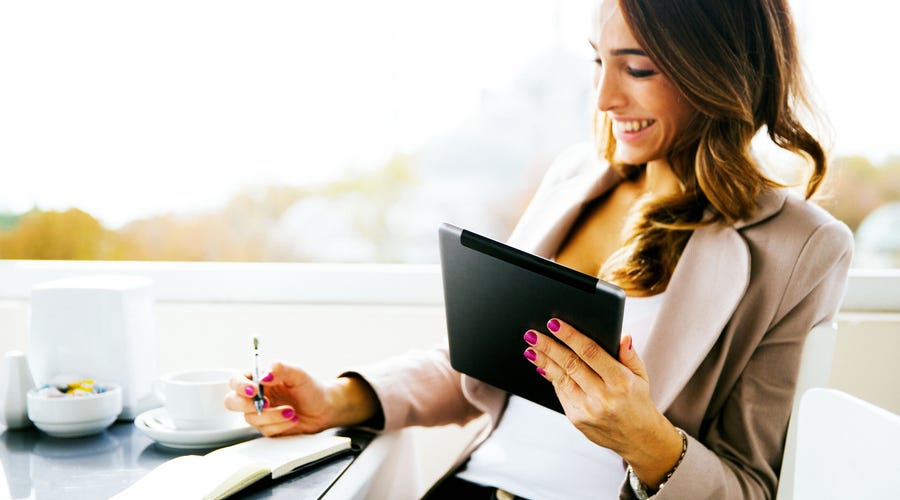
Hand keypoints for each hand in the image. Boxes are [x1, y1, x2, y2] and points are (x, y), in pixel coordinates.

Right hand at [225, 362, 377, 436]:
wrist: (325, 408)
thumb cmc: (311, 388)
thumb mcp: (298, 374)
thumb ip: (281, 369)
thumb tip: (264, 375)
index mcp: (258, 379)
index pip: (236, 380)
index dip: (240, 386)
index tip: (254, 390)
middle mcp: (256, 396)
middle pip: (232, 402)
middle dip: (247, 405)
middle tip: (267, 404)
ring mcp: (259, 413)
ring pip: (250, 419)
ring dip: (272, 416)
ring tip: (291, 410)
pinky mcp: (267, 427)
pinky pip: (264, 430)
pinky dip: (280, 425)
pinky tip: (292, 418)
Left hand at [524, 318, 682, 487]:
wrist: (638, 439)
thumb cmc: (637, 400)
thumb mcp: (641, 376)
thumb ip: (630, 355)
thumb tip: (622, 336)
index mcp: (621, 382)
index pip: (591, 353)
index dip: (571, 336)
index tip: (554, 323)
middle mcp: (603, 397)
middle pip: (571, 365)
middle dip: (549, 347)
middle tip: (532, 334)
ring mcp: (588, 410)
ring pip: (561, 379)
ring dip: (543, 362)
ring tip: (531, 348)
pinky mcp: (577, 419)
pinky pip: (561, 393)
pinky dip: (551, 377)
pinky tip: (541, 365)